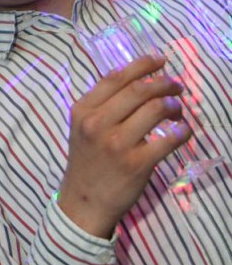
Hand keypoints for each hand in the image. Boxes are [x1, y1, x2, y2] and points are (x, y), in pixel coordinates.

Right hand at [58, 56, 190, 237]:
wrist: (84, 203)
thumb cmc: (87, 162)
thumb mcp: (82, 128)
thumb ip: (101, 104)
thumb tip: (136, 78)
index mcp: (83, 111)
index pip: (116, 77)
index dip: (143, 64)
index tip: (160, 61)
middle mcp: (97, 124)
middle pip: (140, 89)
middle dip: (164, 83)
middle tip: (176, 87)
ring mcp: (117, 144)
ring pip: (156, 109)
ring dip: (174, 105)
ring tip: (178, 110)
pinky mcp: (136, 163)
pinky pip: (169, 139)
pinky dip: (182, 131)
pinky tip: (183, 131)